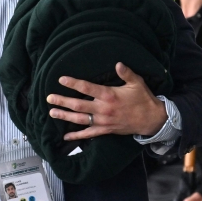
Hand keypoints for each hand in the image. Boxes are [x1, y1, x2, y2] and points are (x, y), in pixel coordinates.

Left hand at [47, 63, 167, 140]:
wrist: (152, 119)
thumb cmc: (143, 99)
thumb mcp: (137, 83)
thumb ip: (126, 73)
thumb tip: (118, 63)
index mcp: (109, 96)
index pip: (87, 88)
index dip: (73, 83)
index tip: (61, 79)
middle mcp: (103, 109)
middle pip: (78, 105)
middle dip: (62, 101)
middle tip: (49, 98)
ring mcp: (103, 121)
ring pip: (79, 119)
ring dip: (64, 116)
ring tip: (51, 112)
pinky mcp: (105, 130)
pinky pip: (88, 134)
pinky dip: (76, 136)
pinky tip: (65, 136)